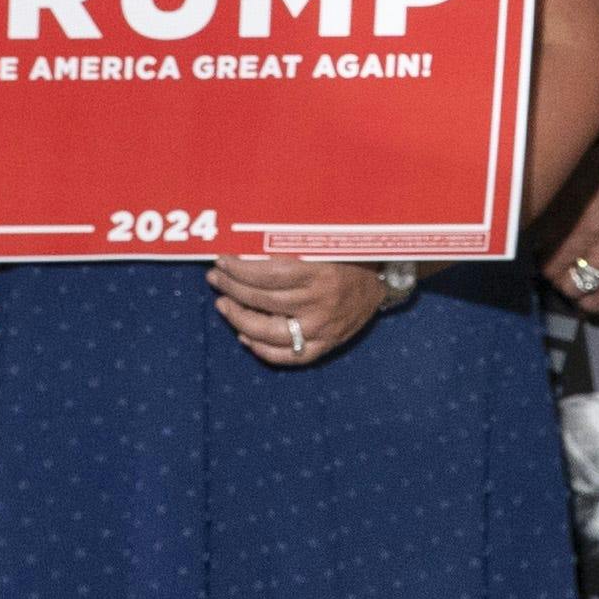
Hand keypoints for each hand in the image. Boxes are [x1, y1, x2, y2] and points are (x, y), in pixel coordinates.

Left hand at [209, 253, 382, 368]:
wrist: (382, 282)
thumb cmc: (350, 255)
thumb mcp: (323, 242)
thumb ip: (289, 247)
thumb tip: (247, 251)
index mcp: (319, 273)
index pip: (266, 274)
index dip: (238, 269)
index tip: (222, 261)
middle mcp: (319, 304)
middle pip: (262, 300)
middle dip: (232, 289)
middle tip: (216, 280)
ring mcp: (322, 329)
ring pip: (268, 331)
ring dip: (239, 319)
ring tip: (224, 305)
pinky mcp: (326, 345)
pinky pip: (288, 356)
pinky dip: (262, 349)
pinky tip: (245, 335)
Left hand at [541, 151, 598, 317]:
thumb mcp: (586, 163)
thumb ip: (564, 185)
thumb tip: (547, 195)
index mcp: (566, 207)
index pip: (534, 239)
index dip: (533, 247)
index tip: (537, 248)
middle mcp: (582, 234)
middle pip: (550, 268)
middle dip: (549, 271)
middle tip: (554, 269)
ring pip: (573, 287)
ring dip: (569, 288)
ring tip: (571, 285)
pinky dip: (594, 306)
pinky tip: (589, 303)